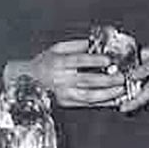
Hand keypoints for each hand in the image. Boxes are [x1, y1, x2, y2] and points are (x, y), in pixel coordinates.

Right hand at [3, 39, 126, 107]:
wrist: (27, 81)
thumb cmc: (44, 63)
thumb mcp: (56, 49)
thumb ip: (76, 45)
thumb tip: (95, 43)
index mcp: (57, 63)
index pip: (78, 60)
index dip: (94, 60)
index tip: (108, 59)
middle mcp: (61, 79)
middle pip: (86, 80)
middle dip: (107, 80)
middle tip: (121, 77)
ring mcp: (64, 93)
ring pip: (88, 95)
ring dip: (107, 94)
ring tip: (120, 90)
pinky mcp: (67, 103)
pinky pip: (87, 104)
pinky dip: (102, 102)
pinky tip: (113, 99)